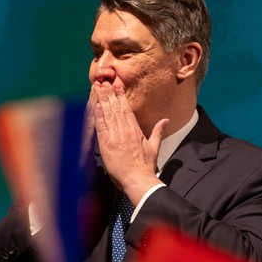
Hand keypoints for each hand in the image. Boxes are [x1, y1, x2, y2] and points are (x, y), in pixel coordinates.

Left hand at [93, 80, 167, 204]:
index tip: (116, 85)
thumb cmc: (146, 166)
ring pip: (108, 114)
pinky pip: (101, 126)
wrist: (139, 180)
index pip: (126, 109)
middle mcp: (125, 131)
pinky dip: (98, 115)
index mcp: (135, 130)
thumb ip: (158, 132)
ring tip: (98, 88)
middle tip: (104, 81)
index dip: (120, 95)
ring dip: (103, 100)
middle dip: (110, 94)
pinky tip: (96, 105)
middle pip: (116, 108)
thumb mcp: (154, 147)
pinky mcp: (106, 145)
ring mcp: (115, 137)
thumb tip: (165, 120)